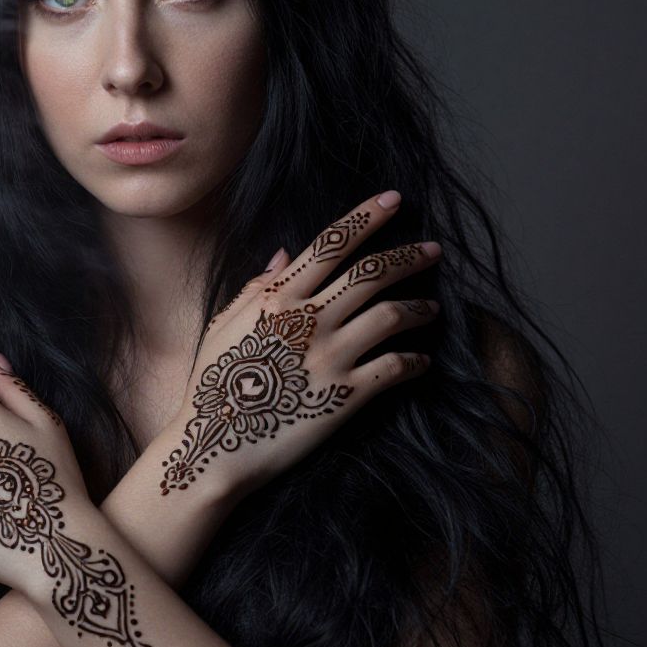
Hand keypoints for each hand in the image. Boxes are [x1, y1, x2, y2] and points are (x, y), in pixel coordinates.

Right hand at [159, 190, 440, 498]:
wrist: (215, 447)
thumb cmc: (213, 384)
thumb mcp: (224, 325)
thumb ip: (257, 287)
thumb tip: (287, 254)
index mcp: (278, 298)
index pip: (331, 244)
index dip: (366, 217)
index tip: (394, 199)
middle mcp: (308, 320)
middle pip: (371, 273)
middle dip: (408, 256)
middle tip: (433, 249)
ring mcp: (329, 356)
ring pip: (390, 315)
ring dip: (418, 308)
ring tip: (432, 309)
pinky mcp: (346, 396)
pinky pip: (394, 367)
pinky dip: (415, 360)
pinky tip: (422, 360)